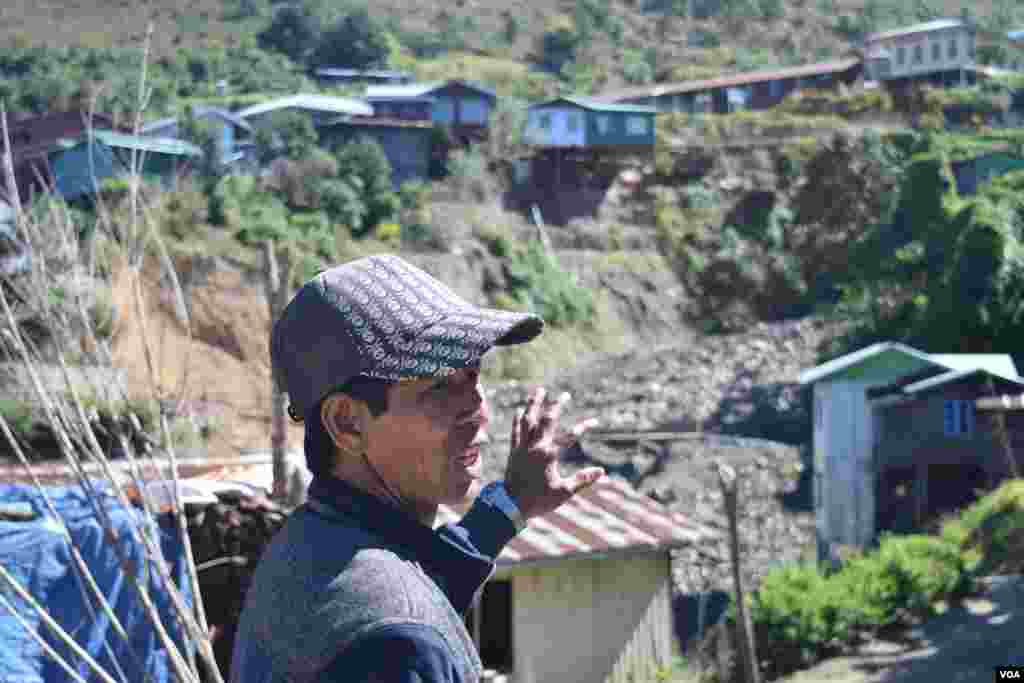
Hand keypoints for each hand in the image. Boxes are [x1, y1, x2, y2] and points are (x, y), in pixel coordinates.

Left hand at [503, 387, 603, 520]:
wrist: (510, 506)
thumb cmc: (539, 501)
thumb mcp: (564, 492)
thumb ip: (582, 480)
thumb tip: (602, 472)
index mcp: (549, 454)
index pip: (570, 436)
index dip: (584, 427)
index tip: (595, 421)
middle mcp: (535, 446)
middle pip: (547, 420)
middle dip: (557, 406)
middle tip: (565, 395)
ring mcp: (523, 447)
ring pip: (528, 420)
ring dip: (534, 404)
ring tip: (539, 391)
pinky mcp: (514, 451)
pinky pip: (515, 431)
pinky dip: (518, 420)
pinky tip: (519, 410)